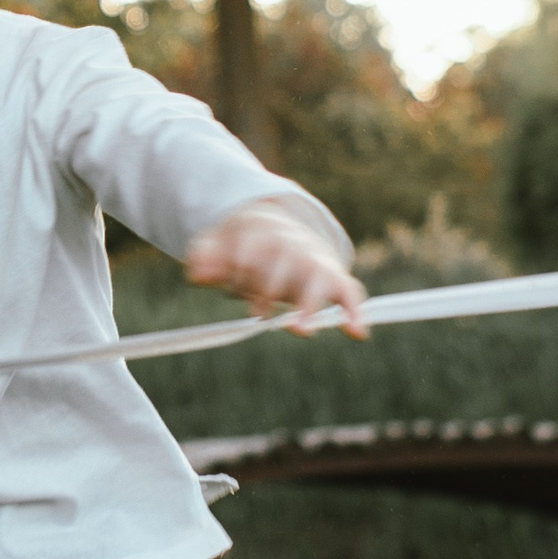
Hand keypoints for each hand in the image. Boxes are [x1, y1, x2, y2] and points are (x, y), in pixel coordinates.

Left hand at [186, 198, 368, 334]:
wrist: (274, 225)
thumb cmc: (241, 246)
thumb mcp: (217, 245)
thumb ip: (204, 257)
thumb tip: (199, 274)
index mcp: (264, 233)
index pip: (253, 252)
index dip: (242, 268)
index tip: (233, 280)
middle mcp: (294, 245)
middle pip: (286, 265)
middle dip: (271, 287)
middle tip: (257, 311)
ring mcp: (316, 261)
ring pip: (318, 278)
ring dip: (310, 303)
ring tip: (302, 330)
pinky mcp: (334, 278)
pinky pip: (351, 292)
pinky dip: (355, 311)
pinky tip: (358, 333)